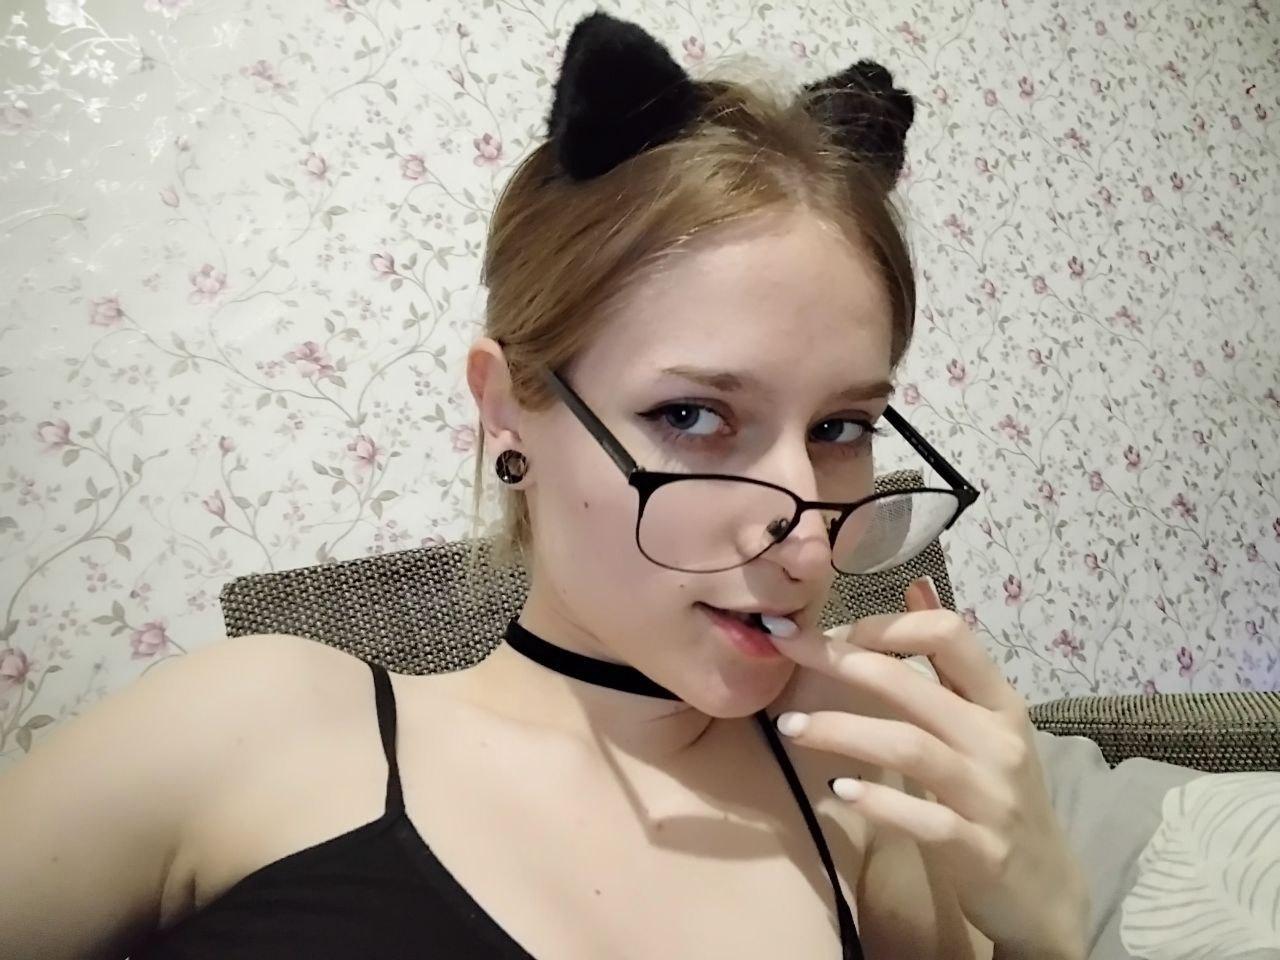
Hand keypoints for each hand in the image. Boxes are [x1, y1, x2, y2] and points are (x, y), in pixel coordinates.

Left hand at [772, 577, 1088, 957]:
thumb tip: (915, 586)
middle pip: (913, 686)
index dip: (886, 624)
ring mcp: (991, 795)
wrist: (1046, 890)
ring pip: (910, 748)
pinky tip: (839, 792)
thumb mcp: (985, 719)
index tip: (833, 630)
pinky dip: (879, 803)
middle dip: (843, 663)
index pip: (950, 634)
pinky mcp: (980, 849)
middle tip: (788, 652)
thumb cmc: (999, 792)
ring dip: (842, 731)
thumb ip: (949, 659)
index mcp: (998, 701)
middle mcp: (998, 740)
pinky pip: (924, 820)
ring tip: (789, 727)